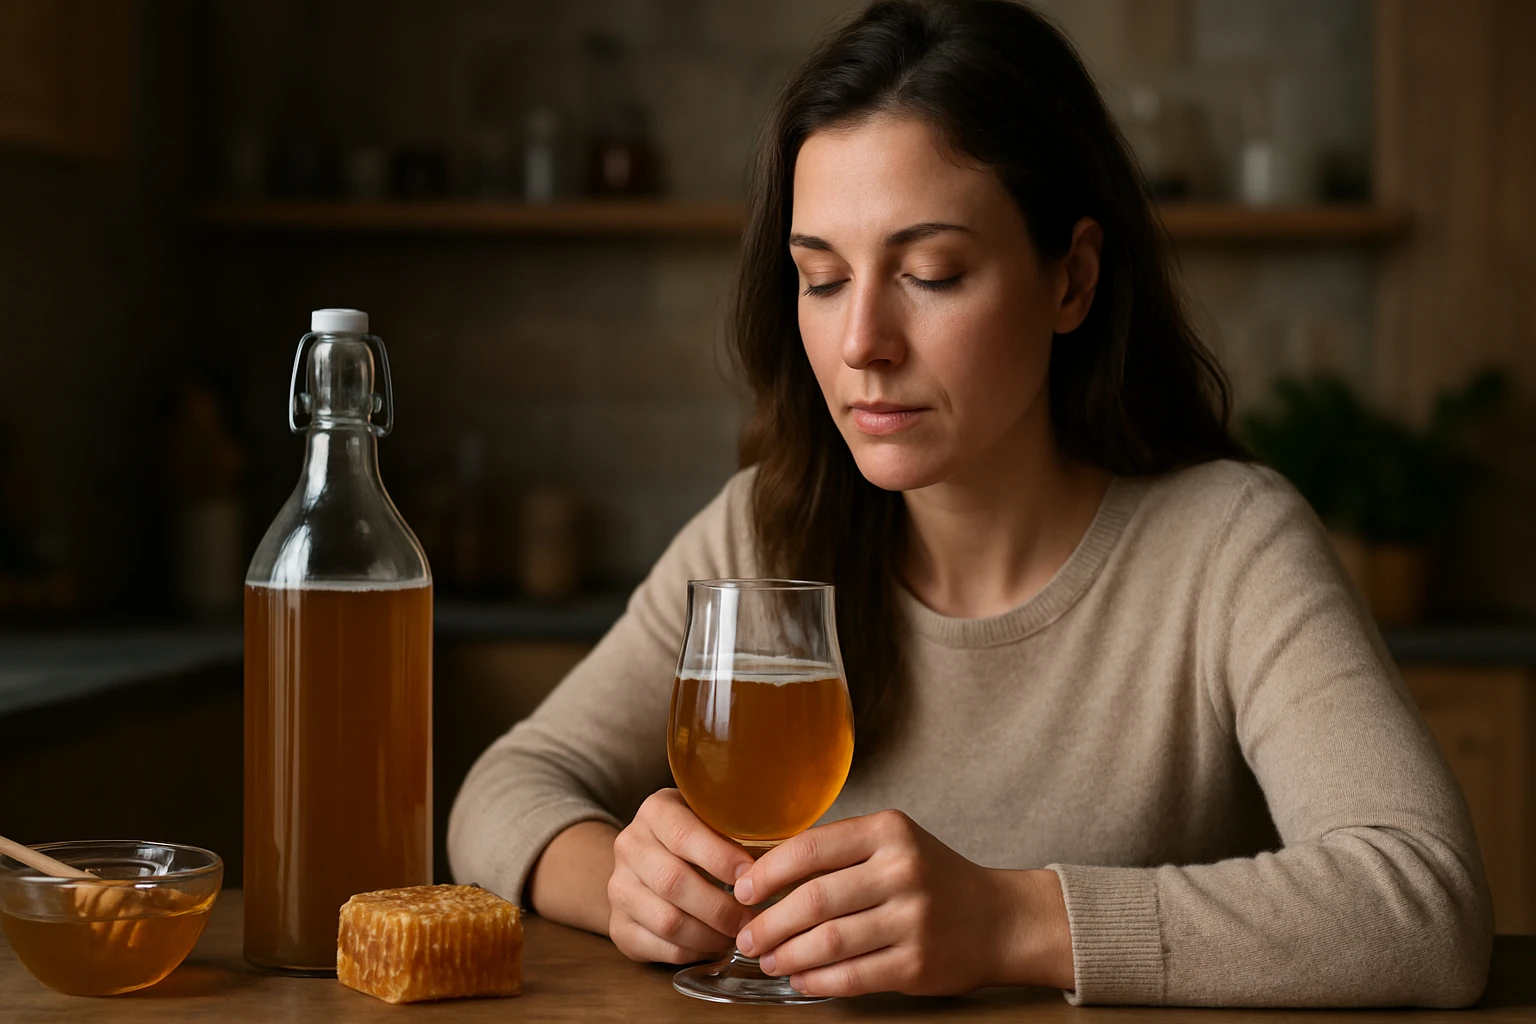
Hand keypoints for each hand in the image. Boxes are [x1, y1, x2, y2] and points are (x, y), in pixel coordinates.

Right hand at [607, 788, 758, 963]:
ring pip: (667, 920)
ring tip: (738, 935)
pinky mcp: (617, 925)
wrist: (646, 858)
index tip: (752, 877)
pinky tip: (715, 945)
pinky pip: (659, 947)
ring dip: (710, 935)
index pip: (685, 835)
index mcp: (655, 811)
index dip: (721, 859)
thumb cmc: (696, 836)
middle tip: (753, 920)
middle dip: (721, 908)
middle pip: (674, 883)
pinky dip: (694, 951)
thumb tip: (786, 856)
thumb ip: (739, 829)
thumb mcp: (712, 817)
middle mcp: (629, 845)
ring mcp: (618, 887)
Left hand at [732, 810, 1073, 996]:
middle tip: (746, 936)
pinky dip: (817, 980)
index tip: (742, 890)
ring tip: (769, 959)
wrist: (1000, 919)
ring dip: (787, 955)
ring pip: (828, 942)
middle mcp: (902, 871)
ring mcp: (912, 920)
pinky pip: (852, 976)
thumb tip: (766, 871)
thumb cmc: (934, 878)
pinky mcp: (917, 963)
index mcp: (889, 832)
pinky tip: (801, 979)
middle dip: (769, 923)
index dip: (767, 873)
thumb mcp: (894, 843)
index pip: (810, 848)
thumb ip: (840, 851)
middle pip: (813, 900)